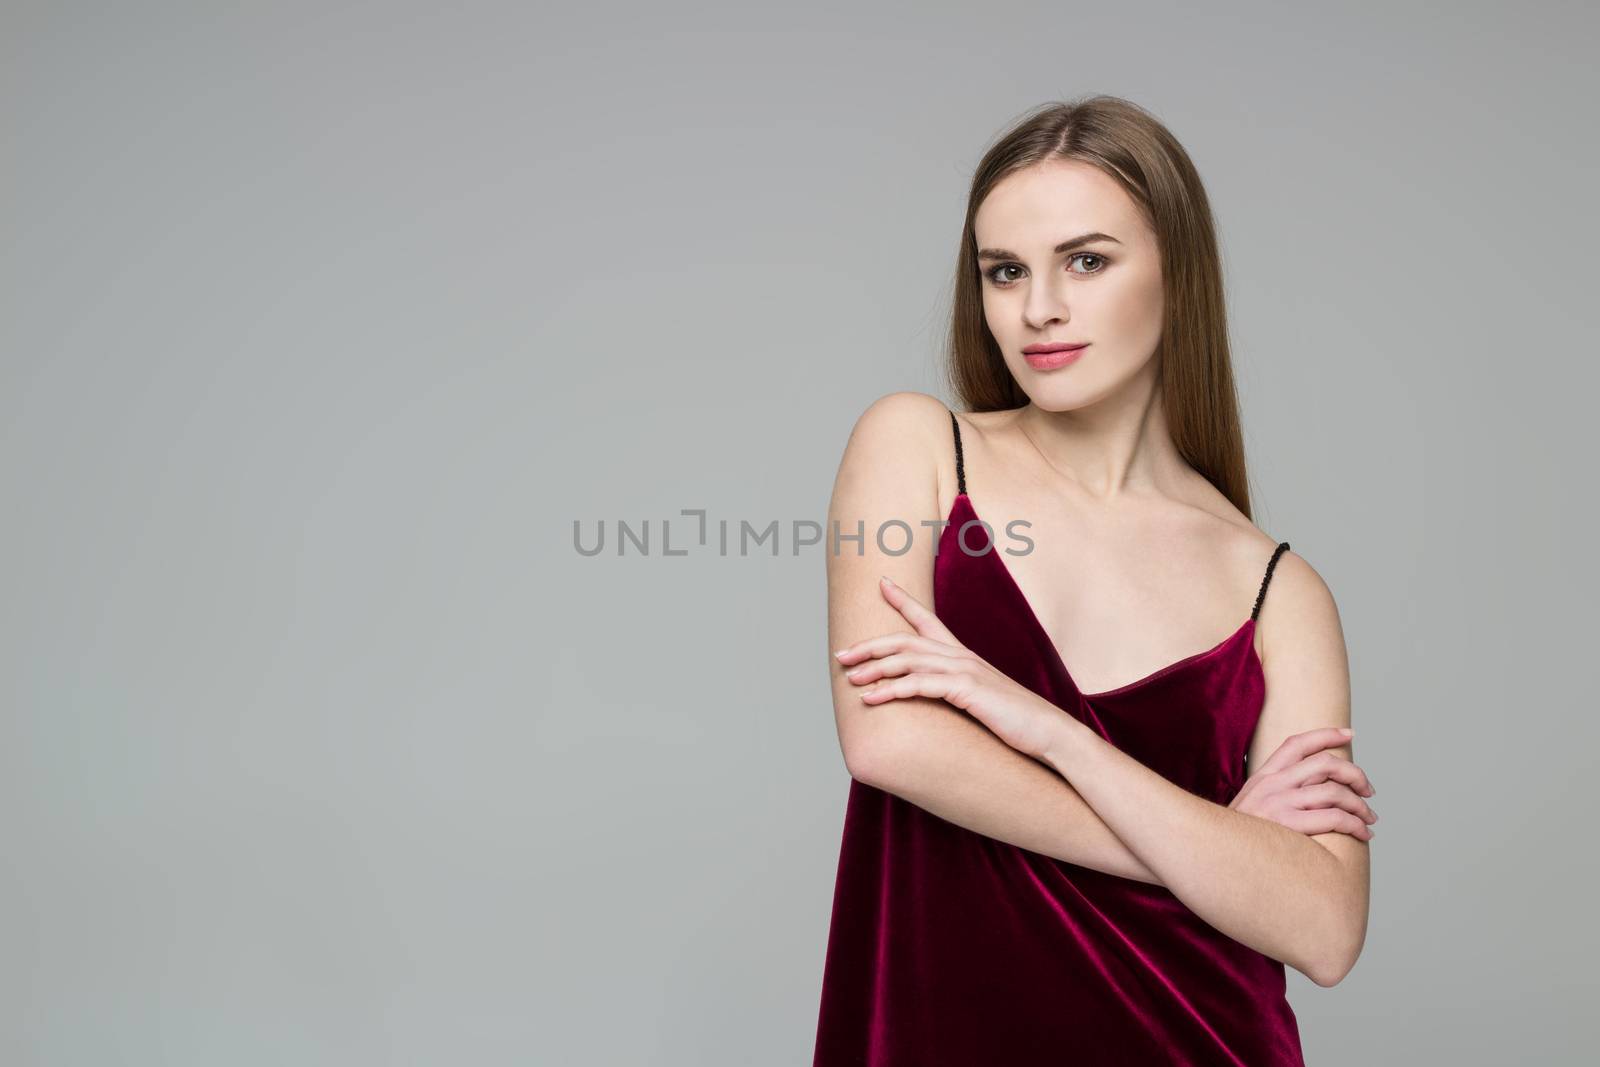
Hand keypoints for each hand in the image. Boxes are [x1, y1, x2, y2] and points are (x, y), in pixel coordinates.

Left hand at [833, 576, 1073, 760]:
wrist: (1047, 733)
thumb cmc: (1013, 721)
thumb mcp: (980, 699)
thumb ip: (956, 691)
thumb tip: (935, 696)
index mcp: (963, 656)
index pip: (927, 619)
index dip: (903, 600)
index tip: (881, 583)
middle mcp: (961, 656)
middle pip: (905, 640)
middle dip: (870, 646)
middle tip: (841, 655)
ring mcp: (965, 670)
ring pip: (908, 661)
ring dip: (874, 669)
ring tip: (849, 679)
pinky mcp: (967, 690)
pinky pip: (921, 685)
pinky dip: (893, 690)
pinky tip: (872, 699)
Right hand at [1229, 727, 1377, 840]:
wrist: (1213, 854)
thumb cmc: (1238, 838)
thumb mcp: (1249, 805)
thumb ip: (1274, 793)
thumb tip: (1309, 791)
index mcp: (1262, 776)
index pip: (1296, 743)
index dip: (1326, 734)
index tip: (1349, 733)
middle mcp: (1271, 784)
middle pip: (1325, 763)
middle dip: (1355, 774)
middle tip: (1368, 790)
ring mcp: (1278, 803)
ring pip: (1334, 791)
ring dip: (1360, 805)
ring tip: (1369, 818)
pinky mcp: (1287, 825)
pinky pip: (1334, 818)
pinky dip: (1355, 824)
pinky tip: (1363, 833)